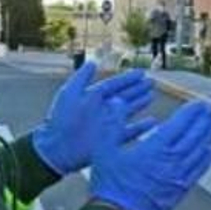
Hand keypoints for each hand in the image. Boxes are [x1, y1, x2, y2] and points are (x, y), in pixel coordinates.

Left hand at [32, 63, 154, 175]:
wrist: (58, 147)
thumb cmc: (61, 120)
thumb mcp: (69, 93)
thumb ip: (82, 77)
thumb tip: (93, 62)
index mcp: (93, 97)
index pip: (114, 85)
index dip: (127, 79)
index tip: (141, 72)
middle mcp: (102, 109)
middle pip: (123, 96)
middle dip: (137, 89)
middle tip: (151, 81)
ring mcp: (108, 124)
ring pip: (128, 111)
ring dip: (140, 103)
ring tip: (152, 95)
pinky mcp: (112, 140)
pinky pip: (130, 132)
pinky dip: (141, 128)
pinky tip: (152, 122)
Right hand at [90, 100, 210, 209]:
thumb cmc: (109, 185)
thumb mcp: (103, 149)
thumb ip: (113, 122)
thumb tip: (117, 102)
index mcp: (156, 148)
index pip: (181, 123)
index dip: (192, 111)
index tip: (200, 103)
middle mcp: (172, 161)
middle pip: (196, 135)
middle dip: (205, 119)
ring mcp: (179, 177)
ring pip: (201, 151)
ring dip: (209, 135)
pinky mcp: (180, 191)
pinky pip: (199, 170)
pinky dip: (207, 158)